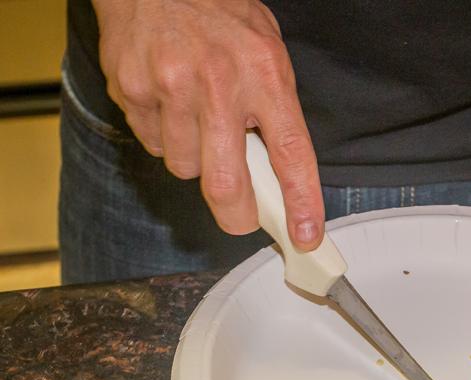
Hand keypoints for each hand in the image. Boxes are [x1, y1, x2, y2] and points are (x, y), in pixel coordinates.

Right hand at [92, 0, 323, 246]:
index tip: (307, 236)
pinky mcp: (133, 92)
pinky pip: (154, 145)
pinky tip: (171, 103)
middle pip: (225, 185)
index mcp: (264, 74)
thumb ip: (275, 111)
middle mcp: (217, 85)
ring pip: (186, 168)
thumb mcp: (267, 53)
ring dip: (197, 160)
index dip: (302, 204)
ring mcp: (170, 90)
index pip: (291, 155)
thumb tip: (278, 175)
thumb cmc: (219, 13)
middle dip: (236, 215)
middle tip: (242, 216)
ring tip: (198, 118)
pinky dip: (166, 137)